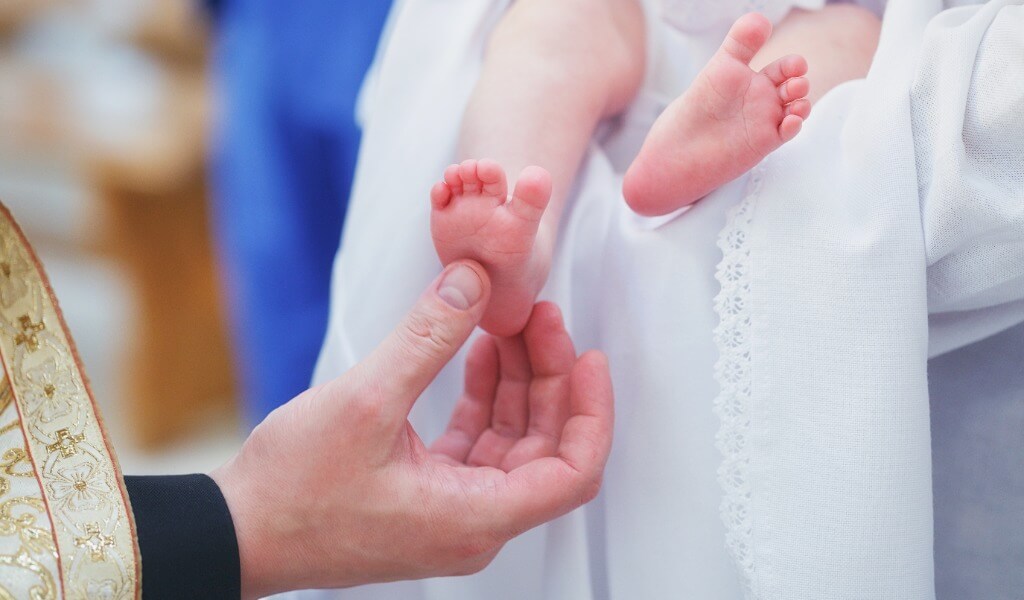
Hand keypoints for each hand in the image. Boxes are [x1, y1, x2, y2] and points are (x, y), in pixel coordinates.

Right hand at [210, 261, 613, 597]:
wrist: (239, 532)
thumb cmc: (293, 493)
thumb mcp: (365, 401)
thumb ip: (427, 336)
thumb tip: (473, 281)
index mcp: (475, 516)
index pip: (573, 471)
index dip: (591, 411)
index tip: (589, 357)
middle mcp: (474, 521)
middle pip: (543, 445)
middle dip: (548, 375)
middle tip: (539, 314)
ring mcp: (451, 510)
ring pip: (511, 440)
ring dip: (514, 380)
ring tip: (506, 321)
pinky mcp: (427, 494)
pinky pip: (476, 442)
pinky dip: (482, 397)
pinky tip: (476, 351)